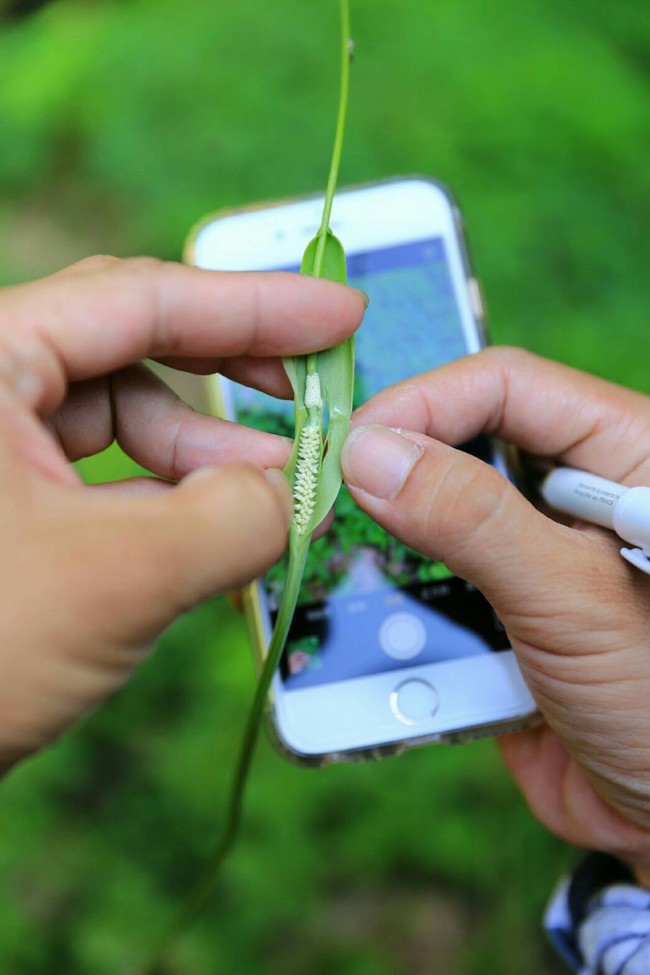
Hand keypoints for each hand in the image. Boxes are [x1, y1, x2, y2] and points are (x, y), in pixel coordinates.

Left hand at [0, 256, 364, 768]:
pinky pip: (100, 473)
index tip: (336, 313)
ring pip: (118, 418)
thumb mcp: (114, 579)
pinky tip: (209, 525)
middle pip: (129, 348)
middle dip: (228, 376)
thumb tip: (297, 491)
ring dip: (201, 452)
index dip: (254, 303)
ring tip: (266, 494)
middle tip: (309, 399)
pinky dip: (164, 494)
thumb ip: (232, 520)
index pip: (137, 297)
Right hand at [342, 347, 649, 886]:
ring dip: (392, 548)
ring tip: (337, 564)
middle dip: (395, 473)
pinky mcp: (508, 614)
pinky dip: (402, 605)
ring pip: (439, 519)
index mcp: (624, 454)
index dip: (424, 402)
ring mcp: (539, 555)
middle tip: (326, 500)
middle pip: (464, 444)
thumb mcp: (573, 601)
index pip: (507, 385)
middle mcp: (577, 494)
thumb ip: (475, 520)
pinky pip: (437, 587)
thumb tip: (368, 453)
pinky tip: (373, 623)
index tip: (349, 444)